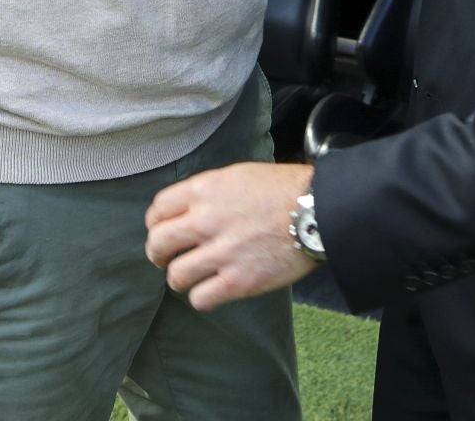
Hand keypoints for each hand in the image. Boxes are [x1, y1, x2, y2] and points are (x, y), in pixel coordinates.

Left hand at [145, 161, 316, 311]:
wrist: (319, 209)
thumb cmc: (284, 189)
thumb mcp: (239, 175)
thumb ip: (209, 192)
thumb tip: (189, 210)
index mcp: (205, 190)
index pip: (157, 210)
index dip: (156, 224)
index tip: (163, 231)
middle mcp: (206, 221)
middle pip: (158, 244)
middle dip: (158, 254)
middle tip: (167, 258)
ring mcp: (222, 253)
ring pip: (175, 276)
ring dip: (180, 278)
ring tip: (192, 277)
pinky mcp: (239, 282)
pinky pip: (201, 299)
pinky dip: (202, 297)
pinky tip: (212, 291)